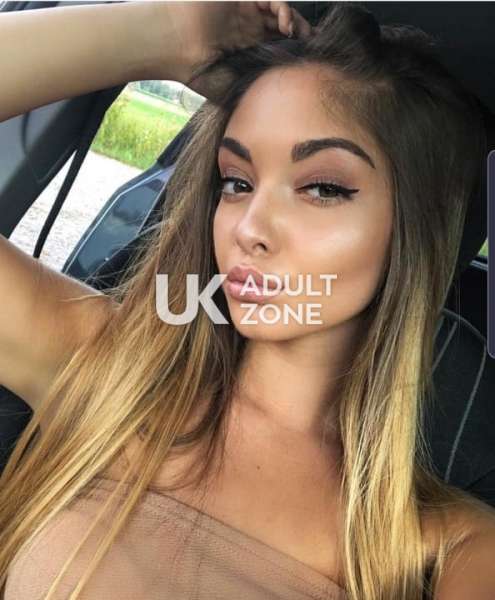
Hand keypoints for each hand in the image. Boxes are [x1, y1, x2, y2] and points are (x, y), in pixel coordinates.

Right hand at [152, 1, 312, 93]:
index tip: (307, 61)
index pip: (277, 46)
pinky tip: (285, 25)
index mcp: (245, 50)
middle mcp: (247, 30)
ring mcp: (244, 13)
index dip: (293, 51)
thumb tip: (273, 108)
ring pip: (280, 12)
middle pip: (282, 27)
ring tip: (298, 36)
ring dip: (294, 21)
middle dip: (300, 35)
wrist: (175, 48)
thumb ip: (248, 92)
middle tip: (311, 47)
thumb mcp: (228, 89)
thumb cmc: (196, 71)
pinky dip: (283, 9)